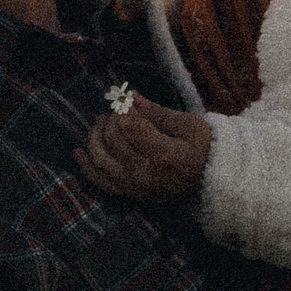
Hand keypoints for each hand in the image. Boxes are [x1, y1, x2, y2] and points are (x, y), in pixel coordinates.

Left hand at [76, 98, 212, 203]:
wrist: (213, 183)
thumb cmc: (205, 149)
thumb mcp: (191, 125)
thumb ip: (159, 112)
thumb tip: (131, 97)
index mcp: (163, 155)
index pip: (129, 126)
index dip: (124, 109)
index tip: (129, 100)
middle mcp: (144, 174)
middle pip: (113, 139)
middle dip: (111, 119)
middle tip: (117, 108)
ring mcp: (135, 187)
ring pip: (100, 159)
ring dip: (95, 137)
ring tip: (100, 122)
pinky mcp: (130, 194)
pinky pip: (100, 181)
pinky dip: (86, 166)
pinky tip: (77, 152)